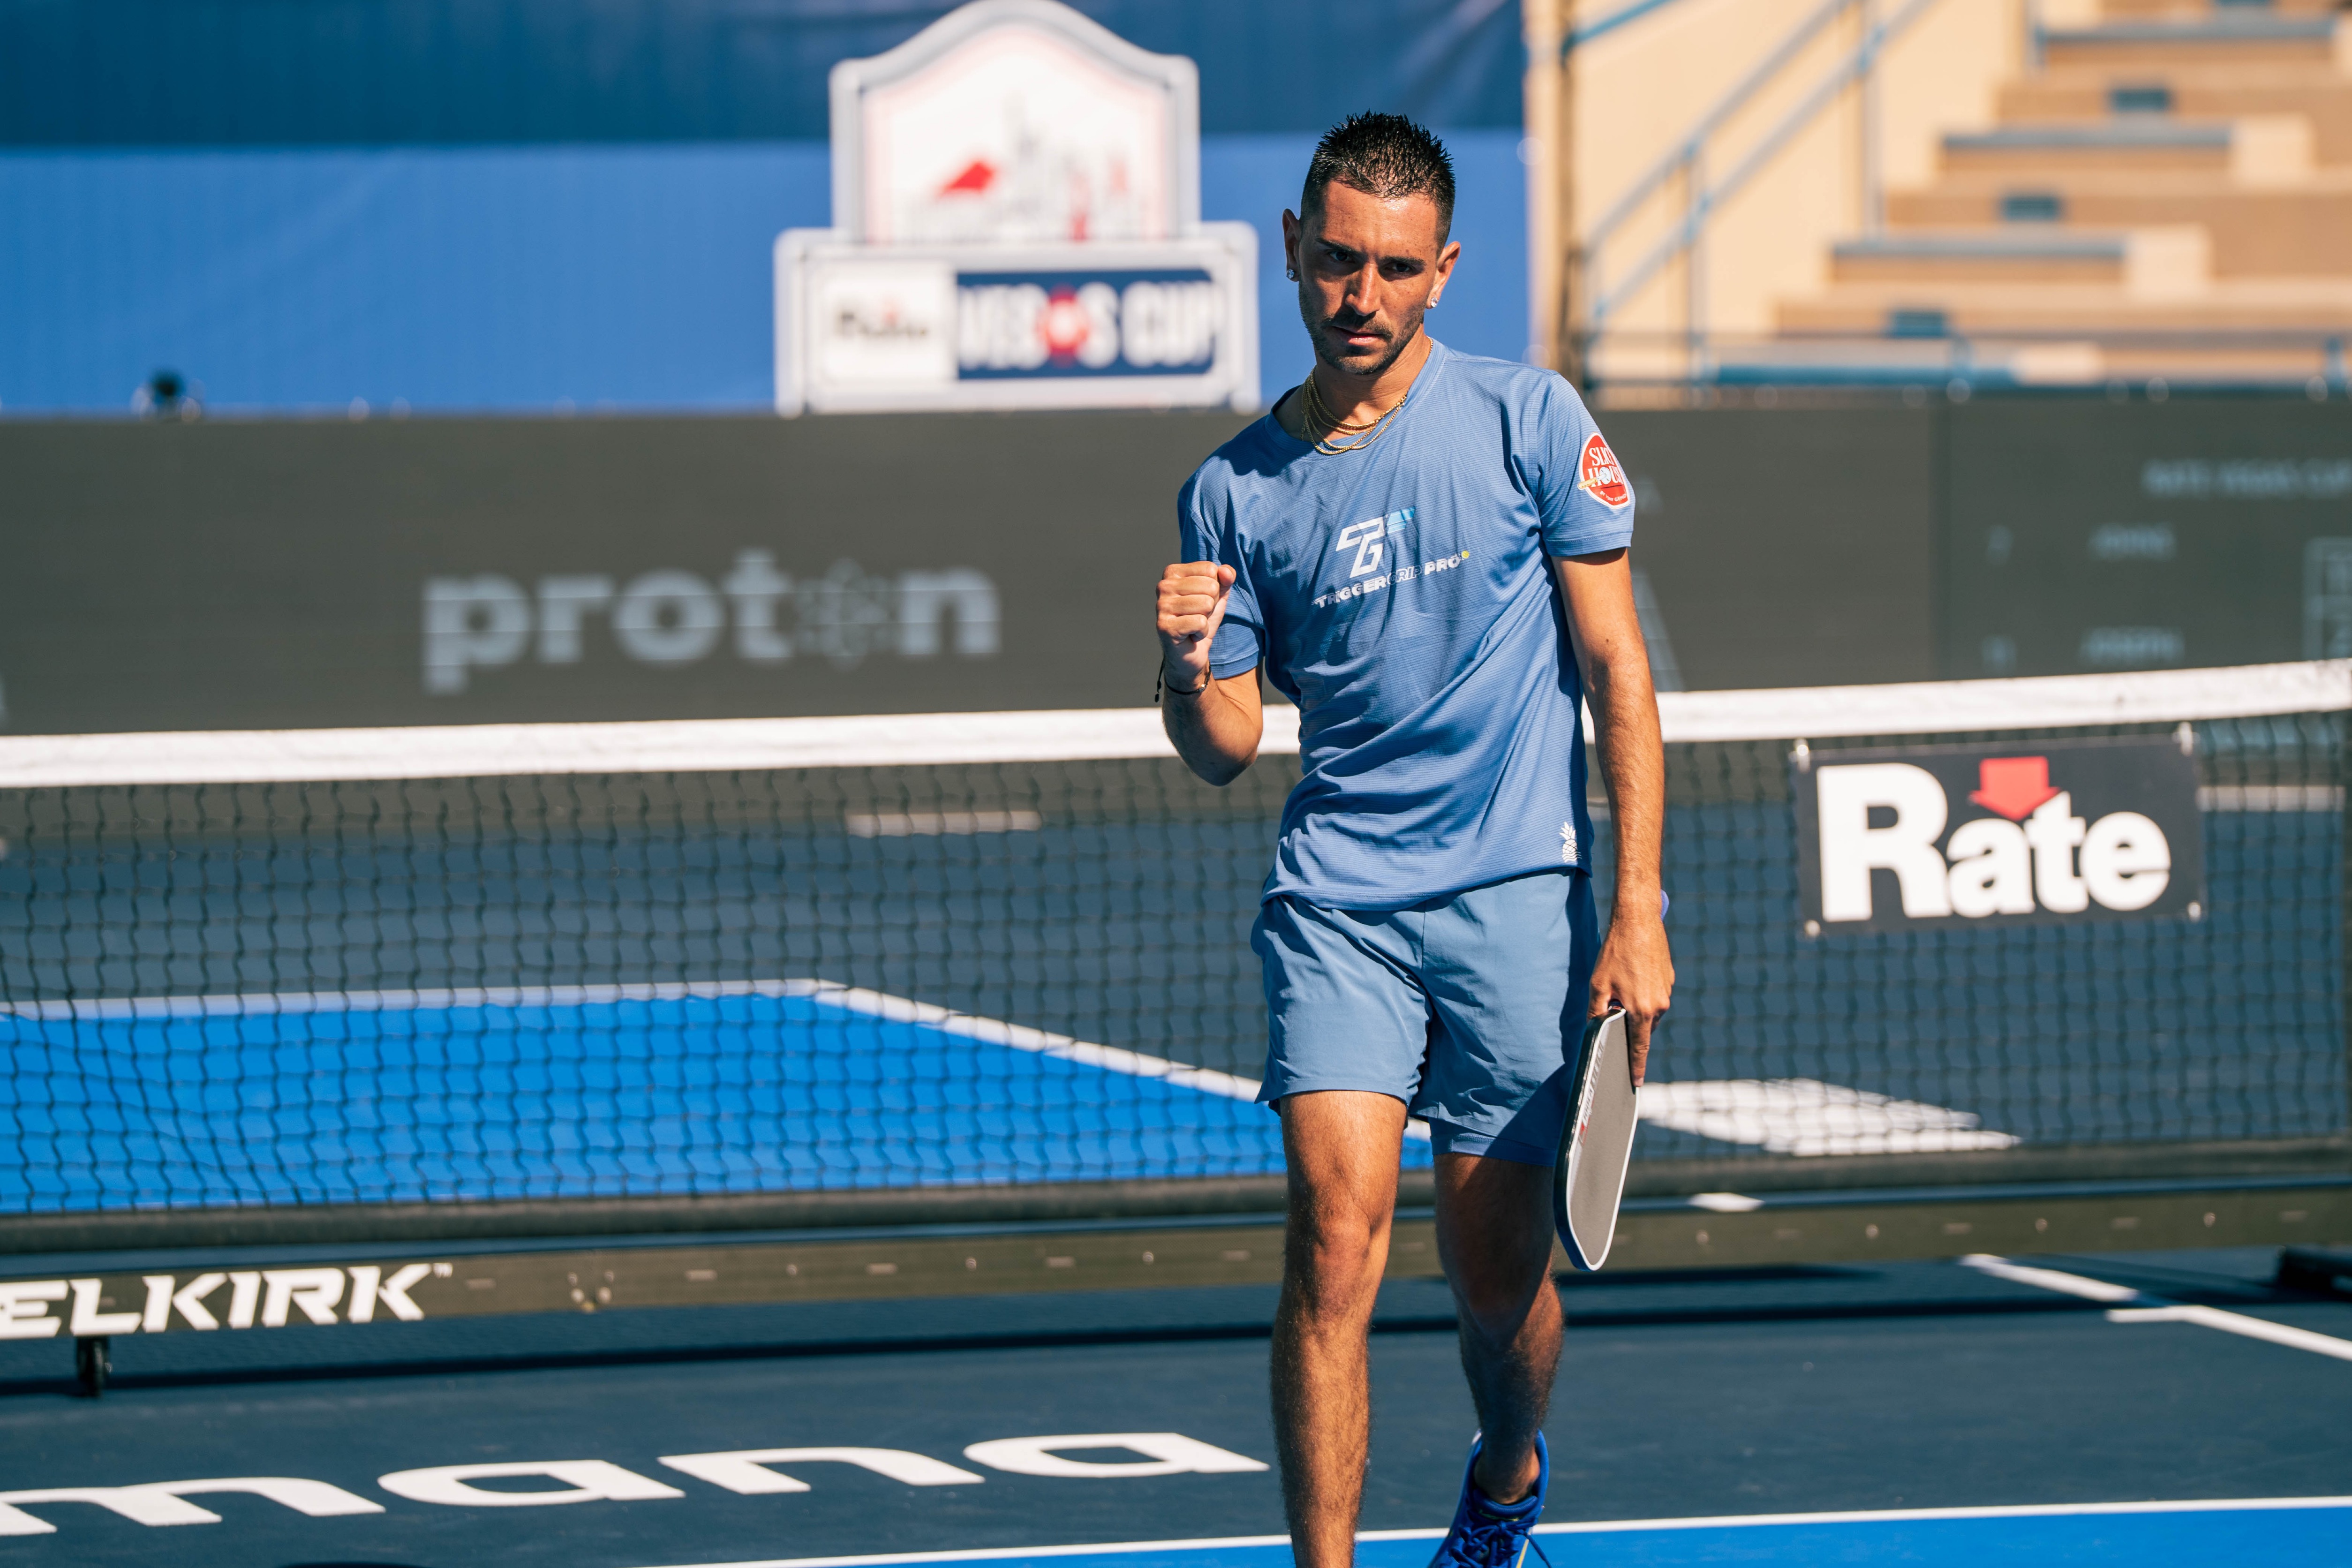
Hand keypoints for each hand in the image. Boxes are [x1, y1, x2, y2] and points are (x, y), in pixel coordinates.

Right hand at [1157, 561, 1235, 688]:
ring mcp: (1162, 606)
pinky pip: (1200, 623)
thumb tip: (1225, 571)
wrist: (1192, 652)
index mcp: (1173, 573)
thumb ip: (1225, 578)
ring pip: (1206, 604)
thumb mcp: (1218, 596)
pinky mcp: (1164, 626)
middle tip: (1198, 615)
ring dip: (1206, 619)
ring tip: (1194, 625)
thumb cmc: (1202, 619)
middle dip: (1211, 605)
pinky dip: (1201, 632)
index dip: (1214, 588)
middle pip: (1210, 586)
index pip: (1210, 569)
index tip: (1202, 601)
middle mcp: (1163, 586)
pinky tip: (1191, 635)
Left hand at [1590, 913, 1672, 1084]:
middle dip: (1629, 1027)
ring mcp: (1666, 992)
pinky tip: (1631, 974)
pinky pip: (1655, 996)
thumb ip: (1598, 1012)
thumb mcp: (1598, 985)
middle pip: (1643, 1028)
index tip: (1636, 1082)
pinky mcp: (1669, 979)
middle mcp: (1659, 1005)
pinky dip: (1643, 993)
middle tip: (1614, 1012)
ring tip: (1621, 985)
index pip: (1639, 1047)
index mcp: (1642, 1010)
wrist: (1638, 921)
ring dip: (1635, 1007)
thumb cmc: (1615, 953)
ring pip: (1649, 1011)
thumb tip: (1597, 1030)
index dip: (1636, 1066)